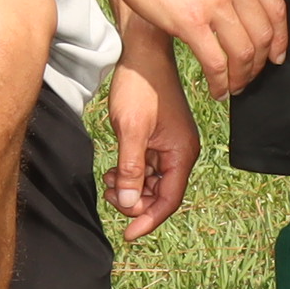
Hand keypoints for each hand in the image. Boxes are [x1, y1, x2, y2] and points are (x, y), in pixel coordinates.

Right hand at [93, 0, 285, 95]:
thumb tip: (242, 7)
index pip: (278, 9)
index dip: (281, 40)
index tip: (276, 56)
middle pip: (264, 35)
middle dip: (260, 64)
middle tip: (250, 76)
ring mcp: (215, 2)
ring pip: (244, 53)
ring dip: (241, 77)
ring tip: (233, 87)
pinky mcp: (190, 22)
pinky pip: (216, 62)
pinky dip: (220, 82)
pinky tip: (216, 89)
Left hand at [104, 40, 196, 239]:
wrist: (142, 54)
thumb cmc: (140, 88)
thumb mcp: (131, 131)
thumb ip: (130, 170)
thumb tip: (129, 203)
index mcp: (182, 153)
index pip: (169, 200)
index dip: (149, 220)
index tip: (127, 234)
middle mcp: (181, 152)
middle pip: (161, 194)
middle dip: (136, 202)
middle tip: (109, 197)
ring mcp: (171, 146)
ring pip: (152, 183)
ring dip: (130, 189)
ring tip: (108, 182)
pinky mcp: (159, 139)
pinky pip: (147, 168)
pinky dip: (130, 174)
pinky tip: (112, 172)